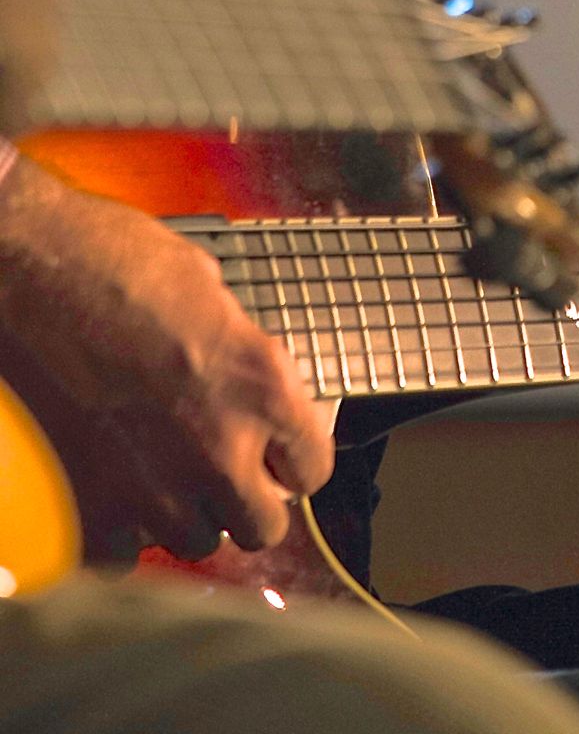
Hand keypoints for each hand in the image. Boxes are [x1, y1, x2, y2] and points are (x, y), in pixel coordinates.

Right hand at [0, 156, 333, 561]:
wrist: (29, 271)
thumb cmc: (112, 259)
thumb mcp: (208, 289)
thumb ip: (237, 349)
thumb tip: (240, 373)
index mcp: (261, 386)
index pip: (313, 468)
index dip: (294, 460)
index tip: (280, 455)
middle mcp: (218, 449)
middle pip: (263, 527)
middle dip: (248, 499)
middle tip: (224, 470)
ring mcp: (152, 488)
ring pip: (195, 542)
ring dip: (187, 513)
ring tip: (165, 473)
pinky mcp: (88, 507)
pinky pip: (123, 555)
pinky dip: (122, 531)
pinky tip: (115, 490)